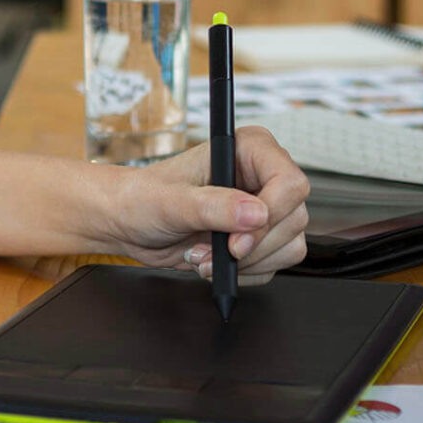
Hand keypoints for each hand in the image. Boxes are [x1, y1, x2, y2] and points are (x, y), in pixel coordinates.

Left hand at [99, 125, 310, 284]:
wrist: (128, 224)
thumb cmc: (142, 198)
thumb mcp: (171, 201)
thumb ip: (212, 206)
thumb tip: (255, 214)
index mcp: (249, 149)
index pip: (290, 183)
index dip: (270, 215)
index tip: (237, 238)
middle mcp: (262, 176)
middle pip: (294, 219)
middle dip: (252, 246)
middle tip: (212, 251)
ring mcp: (264, 208)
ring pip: (290, 245)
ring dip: (247, 262)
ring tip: (205, 255)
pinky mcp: (259, 237)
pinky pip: (275, 265)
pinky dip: (245, 273)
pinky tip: (213, 262)